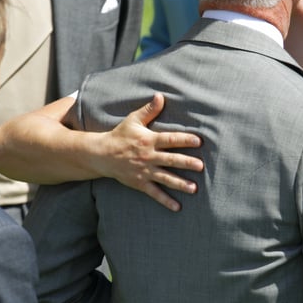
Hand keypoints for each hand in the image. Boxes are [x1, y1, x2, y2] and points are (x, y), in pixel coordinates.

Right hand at [93, 93, 203, 210]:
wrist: (102, 154)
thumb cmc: (120, 135)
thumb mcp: (133, 120)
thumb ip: (149, 110)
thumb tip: (160, 96)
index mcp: (149, 140)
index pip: (170, 139)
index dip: (184, 139)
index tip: (198, 141)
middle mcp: (149, 156)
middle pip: (171, 160)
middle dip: (186, 163)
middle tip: (200, 166)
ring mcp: (145, 171)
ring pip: (166, 178)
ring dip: (180, 184)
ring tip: (194, 189)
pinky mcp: (140, 183)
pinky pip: (155, 193)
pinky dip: (166, 200)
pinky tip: (177, 207)